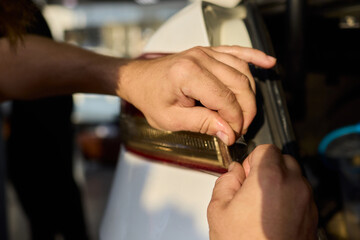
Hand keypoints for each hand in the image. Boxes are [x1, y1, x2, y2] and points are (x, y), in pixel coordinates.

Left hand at [119, 46, 275, 144]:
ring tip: (246, 113)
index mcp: (188, 74)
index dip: (234, 121)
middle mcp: (200, 58)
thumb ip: (202, 124)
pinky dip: (255, 57)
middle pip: (239, 85)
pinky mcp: (209, 51)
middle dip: (245, 111)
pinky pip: (238, 51)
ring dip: (250, 94)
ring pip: (242, 71)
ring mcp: (206, 52)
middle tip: (240, 129)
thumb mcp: (171, 119)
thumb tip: (229, 132)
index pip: (225, 99)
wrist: (139, 79)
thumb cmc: (151, 98)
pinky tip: (269, 63)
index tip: (233, 136)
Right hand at [207, 144, 317, 239]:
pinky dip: (290, 198)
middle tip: (253, 188)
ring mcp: (306, 201)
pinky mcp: (312, 216)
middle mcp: (293, 186)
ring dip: (280, 183)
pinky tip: (274, 215)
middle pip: (283, 160)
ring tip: (263, 205)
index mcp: (269, 178)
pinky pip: (302, 196)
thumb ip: (225, 181)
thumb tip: (234, 173)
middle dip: (268, 169)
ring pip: (294, 177)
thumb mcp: (218, 209)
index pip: (266, 149)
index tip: (247, 174)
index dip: (253, 160)